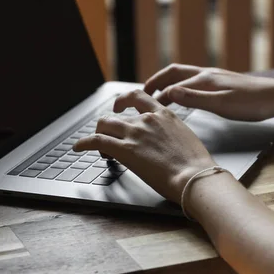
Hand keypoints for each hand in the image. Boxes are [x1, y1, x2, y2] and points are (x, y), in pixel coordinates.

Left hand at [73, 90, 216, 202]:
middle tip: (108, 134)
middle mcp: (147, 120)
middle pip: (117, 114)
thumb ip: (171, 134)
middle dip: (109, 125)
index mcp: (165, 115)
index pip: (138, 97)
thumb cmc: (196, 165)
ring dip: (98, 135)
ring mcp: (135, 133)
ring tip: (98, 147)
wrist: (194, 177)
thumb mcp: (186, 139)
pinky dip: (83, 143)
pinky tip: (78, 147)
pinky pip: (96, 141)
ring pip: (104, 125)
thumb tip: (166, 143)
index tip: (120, 107)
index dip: (124, 100)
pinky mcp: (125, 150)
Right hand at [144, 64, 273, 120]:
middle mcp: (207, 74)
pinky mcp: (222, 82)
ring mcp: (215, 77)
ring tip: (157, 93)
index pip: (171, 87)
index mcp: (204, 80)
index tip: (142, 107)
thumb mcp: (222, 105)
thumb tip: (169, 93)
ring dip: (167, 82)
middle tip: (141, 93)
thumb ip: (195, 99)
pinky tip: (185, 95)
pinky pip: (194, 80)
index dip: (155, 97)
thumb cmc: (253, 103)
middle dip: (155, 81)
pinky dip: (181, 86)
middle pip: (173, 73)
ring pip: (183, 75)